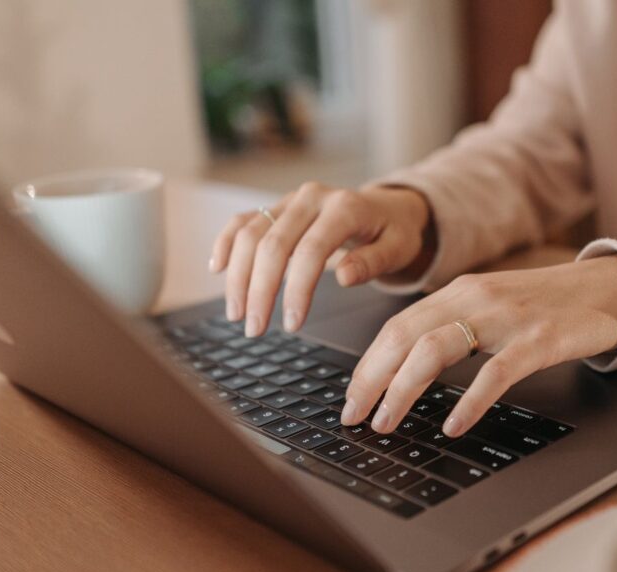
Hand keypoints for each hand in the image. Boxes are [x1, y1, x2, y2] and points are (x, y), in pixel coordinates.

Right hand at [210, 183, 431, 336]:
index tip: (292, 324)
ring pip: (250, 233)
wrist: (388, 207)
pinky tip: (218, 268)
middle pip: (273, 244)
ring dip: (238, 275)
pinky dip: (226, 243)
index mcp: (344, 207)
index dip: (297, 290)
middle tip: (255, 328)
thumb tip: (344, 276)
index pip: (311, 251)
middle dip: (259, 290)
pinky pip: (243, 221)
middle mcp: (312, 198)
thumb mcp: (398, 248)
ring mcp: (290, 200)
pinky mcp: (277, 207)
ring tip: (236, 313)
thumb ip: (373, 261)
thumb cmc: (394, 232)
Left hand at [341, 256, 616, 436]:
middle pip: (404, 337)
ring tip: (388, 423)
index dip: (367, 365)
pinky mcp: (539, 339)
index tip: (351, 398)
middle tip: (355, 417)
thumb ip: (451, 328)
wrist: (606, 290)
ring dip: (403, 390)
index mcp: (458, 292)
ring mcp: (506, 318)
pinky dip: (469, 402)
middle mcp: (475, 299)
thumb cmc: (543, 306)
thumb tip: (403, 372)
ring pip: (436, 349)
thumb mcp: (489, 308)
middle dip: (371, 380)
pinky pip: (495, 373)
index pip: (396, 327)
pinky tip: (453, 426)